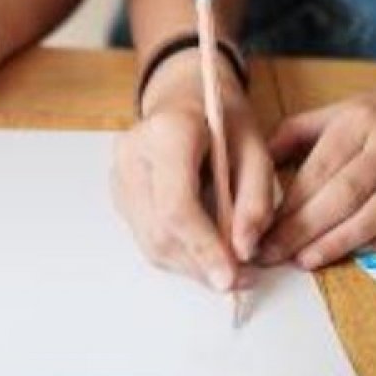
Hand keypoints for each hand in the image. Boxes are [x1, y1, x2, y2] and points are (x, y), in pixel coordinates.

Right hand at [112, 51, 276, 290]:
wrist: (185, 96)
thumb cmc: (223, 119)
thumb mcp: (256, 149)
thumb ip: (255, 200)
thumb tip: (244, 250)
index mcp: (166, 133)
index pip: (176, 206)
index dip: (203, 248)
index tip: (231, 277)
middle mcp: (131, 154)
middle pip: (160, 231)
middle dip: (200, 263)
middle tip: (239, 278)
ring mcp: (118, 175)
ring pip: (150, 242)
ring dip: (190, 265)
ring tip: (226, 268)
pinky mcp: (118, 193)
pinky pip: (146, 237)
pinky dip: (178, 253)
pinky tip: (203, 251)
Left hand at [259, 72, 375, 268]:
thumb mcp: (349, 107)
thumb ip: (301, 131)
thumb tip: (255, 159)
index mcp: (361, 119)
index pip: (317, 169)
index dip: (287, 204)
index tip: (259, 229)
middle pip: (342, 195)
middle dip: (302, 229)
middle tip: (272, 255)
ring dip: (338, 242)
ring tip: (306, 260)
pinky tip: (359, 254)